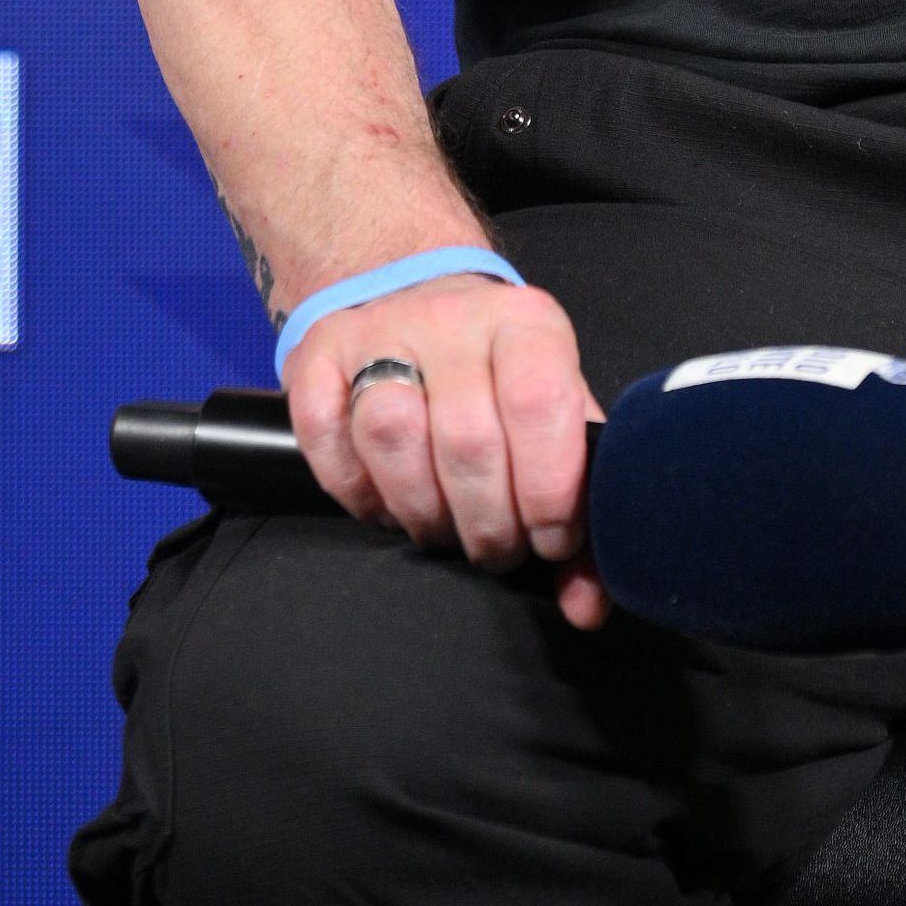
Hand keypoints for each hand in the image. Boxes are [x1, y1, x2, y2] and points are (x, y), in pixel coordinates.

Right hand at [283, 269, 609, 627]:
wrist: (419, 303)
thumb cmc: (499, 377)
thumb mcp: (556, 417)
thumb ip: (580, 504)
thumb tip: (586, 602)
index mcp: (528, 324)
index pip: (540, 404)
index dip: (547, 491)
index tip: (550, 538)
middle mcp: (454, 318)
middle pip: (465, 439)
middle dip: (486, 524)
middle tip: (496, 546)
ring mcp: (380, 330)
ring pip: (390, 432)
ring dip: (420, 511)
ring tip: (442, 526)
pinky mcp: (318, 352)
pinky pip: (323, 432)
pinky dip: (354, 489)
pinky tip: (384, 500)